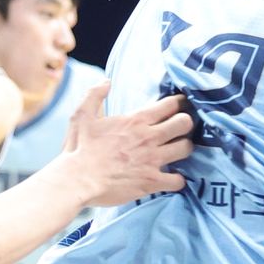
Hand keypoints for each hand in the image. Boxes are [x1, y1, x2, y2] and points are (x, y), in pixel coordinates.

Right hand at [63, 81, 193, 206]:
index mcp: (136, 120)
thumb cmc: (78, 148)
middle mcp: (149, 138)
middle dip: (186, 124)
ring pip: (186, 149)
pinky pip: (178, 180)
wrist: (77, 180)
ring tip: (178, 151)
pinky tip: (171, 178)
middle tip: (180, 129)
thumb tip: (106, 81)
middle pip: (185, 123)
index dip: (179, 103)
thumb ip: (95, 94)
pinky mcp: (151, 182)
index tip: (179, 106)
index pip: (170, 104)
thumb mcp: (82, 115)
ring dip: (184, 149)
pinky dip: (177, 180)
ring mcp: (152, 160)